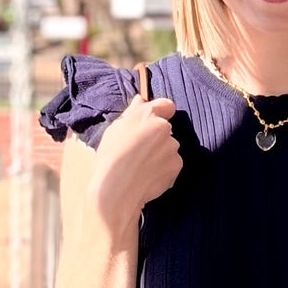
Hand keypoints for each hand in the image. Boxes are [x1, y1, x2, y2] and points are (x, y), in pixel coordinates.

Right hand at [91, 92, 182, 225]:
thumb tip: (141, 99)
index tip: (153, 122)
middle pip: (166, 130)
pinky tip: (148, 176)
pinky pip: (172, 165)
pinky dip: (163, 170)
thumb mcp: (115, 129)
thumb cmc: (111, 157)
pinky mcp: (176, 165)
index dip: (161, 112)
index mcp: (147, 115)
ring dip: (160, 155)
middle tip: (138, 152)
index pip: (166, 105)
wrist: (117, 189)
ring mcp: (173, 147)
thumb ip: (132, 112)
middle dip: (157, 138)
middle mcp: (164, 128)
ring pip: (169, 148)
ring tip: (141, 167)